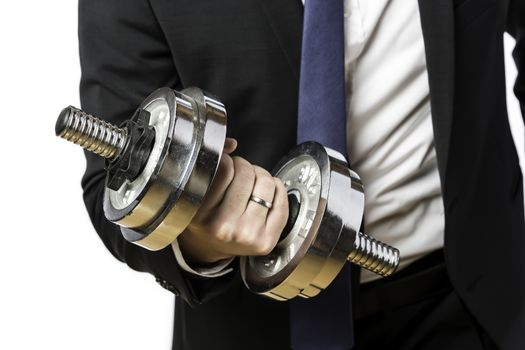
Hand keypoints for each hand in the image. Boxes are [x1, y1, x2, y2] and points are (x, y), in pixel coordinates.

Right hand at [177, 138, 288, 263]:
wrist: (212, 247)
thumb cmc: (206, 213)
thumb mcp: (198, 191)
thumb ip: (212, 163)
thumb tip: (232, 143)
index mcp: (201, 213)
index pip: (223, 170)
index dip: (228, 160)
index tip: (226, 163)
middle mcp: (223, 227)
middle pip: (247, 174)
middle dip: (245, 166)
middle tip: (240, 172)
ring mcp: (247, 235)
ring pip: (266, 183)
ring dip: (261, 175)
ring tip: (252, 182)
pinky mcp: (266, 241)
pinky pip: (281, 200)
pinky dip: (276, 189)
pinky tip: (266, 193)